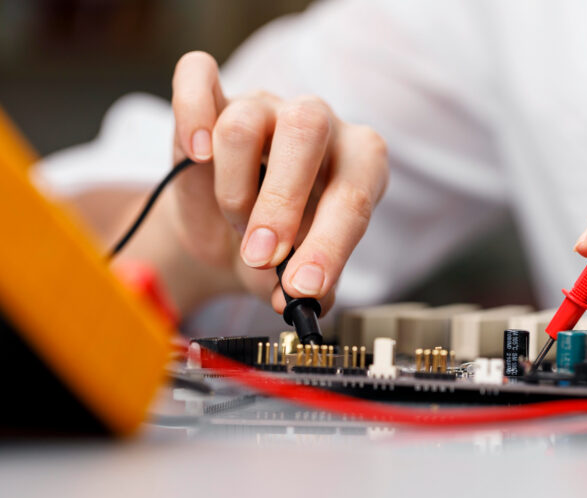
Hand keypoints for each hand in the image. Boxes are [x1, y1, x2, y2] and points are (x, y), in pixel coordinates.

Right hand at [169, 51, 387, 314]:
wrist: (228, 237)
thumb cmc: (277, 252)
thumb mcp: (296, 277)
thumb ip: (304, 288)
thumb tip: (294, 297)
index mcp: (358, 163)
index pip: (353, 192)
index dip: (330, 243)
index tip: (303, 286)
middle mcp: (319, 124)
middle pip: (305, 130)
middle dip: (280, 203)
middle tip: (261, 256)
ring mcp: (267, 106)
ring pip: (246, 123)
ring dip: (234, 189)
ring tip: (236, 221)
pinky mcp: (216, 99)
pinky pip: (198, 75)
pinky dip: (192, 112)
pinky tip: (195, 153)